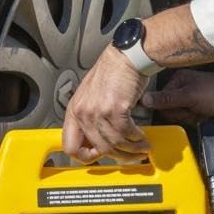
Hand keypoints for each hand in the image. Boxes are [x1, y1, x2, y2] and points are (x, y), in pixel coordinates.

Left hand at [62, 46, 149, 163]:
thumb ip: (92, 118)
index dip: (86, 156)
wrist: (126, 56)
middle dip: (119, 156)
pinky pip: (127, 134)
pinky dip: (138, 138)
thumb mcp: (92, 95)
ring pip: (115, 144)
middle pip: (99, 149)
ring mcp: (98, 111)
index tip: (100, 155)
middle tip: (131, 156)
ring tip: (142, 148)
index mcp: (74, 110)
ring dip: (132, 149)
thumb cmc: (113, 72)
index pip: (70, 146)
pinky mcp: (116, 109)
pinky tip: (142, 136)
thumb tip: (101, 139)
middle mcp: (83, 112)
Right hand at [141, 70, 213, 124]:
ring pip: (179, 117)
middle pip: (169, 110)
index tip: (184, 106)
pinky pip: (189, 120)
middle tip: (196, 108)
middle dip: (183, 114)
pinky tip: (207, 115)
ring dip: (191, 118)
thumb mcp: (189, 97)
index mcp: (178, 79)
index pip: (160, 100)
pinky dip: (197, 120)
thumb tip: (144, 99)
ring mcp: (190, 98)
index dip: (172, 108)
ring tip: (203, 111)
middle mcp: (182, 87)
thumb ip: (167, 99)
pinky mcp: (198, 108)